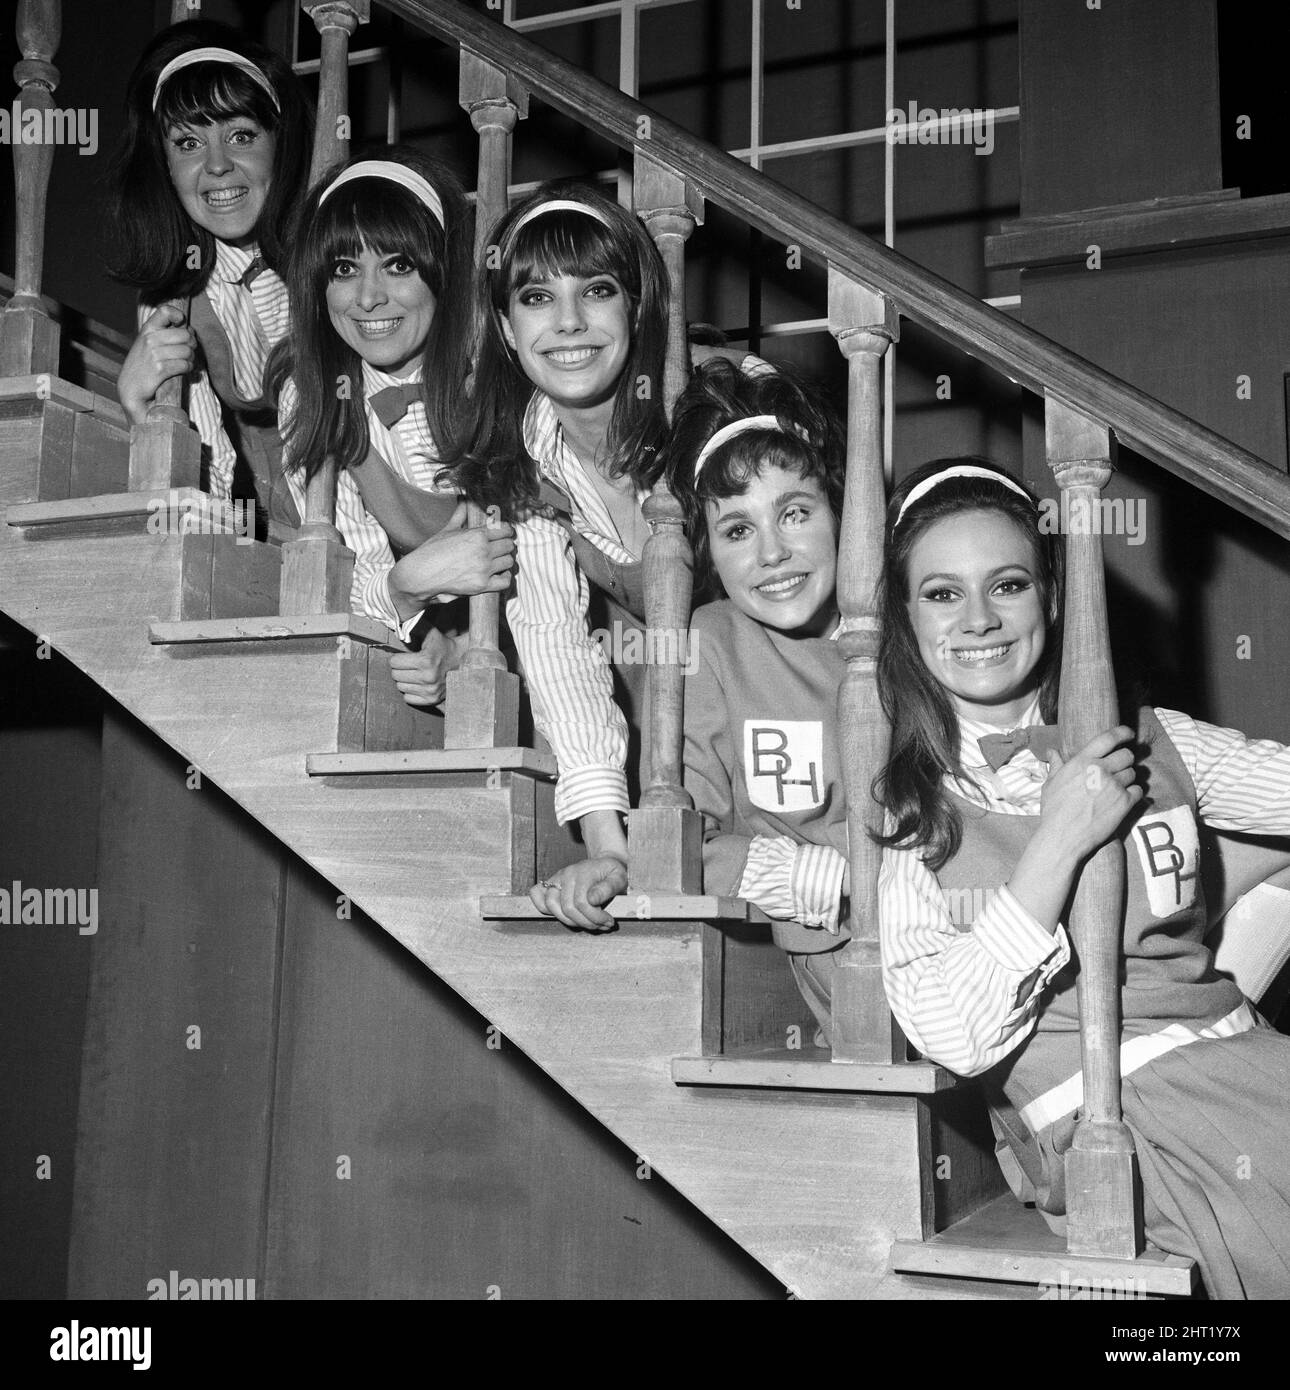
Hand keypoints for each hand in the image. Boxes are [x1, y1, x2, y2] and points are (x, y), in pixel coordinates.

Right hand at [117, 303, 195, 424]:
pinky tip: (184, 371)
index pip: (165, 311)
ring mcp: (154, 353)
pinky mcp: (160, 368)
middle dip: (192, 344)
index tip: (181, 325)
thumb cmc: (143, 365)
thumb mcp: (147, 343)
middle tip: (188, 351)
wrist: (130, 388)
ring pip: (187, 351)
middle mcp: (150, 339)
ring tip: (186, 363)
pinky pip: (185, 365)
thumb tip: (189, 328)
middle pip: (185, 334)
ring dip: (191, 359)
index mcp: (147, 329)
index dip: (179, 316)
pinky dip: (188, 369)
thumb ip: (163, 333)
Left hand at [387, 628, 467, 707]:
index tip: (402, 656)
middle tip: (408, 665)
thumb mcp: (431, 633)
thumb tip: (397, 622)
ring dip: (404, 680)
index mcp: (425, 660)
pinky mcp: (432, 700)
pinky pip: (408, 698)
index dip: (396, 658)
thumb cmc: (443, 646)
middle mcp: (428, 677)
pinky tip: (418, 684)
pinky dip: (410, 692)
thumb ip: (414, 626)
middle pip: (395, 675)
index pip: (394, 663)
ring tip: (414, 673)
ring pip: (400, 687)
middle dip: (399, 669)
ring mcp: (430, 691)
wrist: (463, 662)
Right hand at [388, 501, 515, 606]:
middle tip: (500, 548)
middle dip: (506, 545)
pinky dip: (505, 577)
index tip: (504, 533)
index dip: (506, 531)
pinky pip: (506, 581)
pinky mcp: (482, 585)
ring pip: (509, 562)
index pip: (506, 529)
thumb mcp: (447, 529)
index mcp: (477, 535)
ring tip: (498, 560)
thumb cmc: (432, 551)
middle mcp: (483, 551)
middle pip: (509, 545)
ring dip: (505, 560)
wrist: (420, 574)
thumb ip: (460, 514)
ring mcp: (484, 569)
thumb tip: (465, 500)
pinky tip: (499, 574)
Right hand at [528, 855, 628, 931]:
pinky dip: (545, 909)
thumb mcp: (620, 878)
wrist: (605, 863)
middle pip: (567, 907)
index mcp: (583, 872)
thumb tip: (592, 900)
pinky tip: (566, 915)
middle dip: (585, 922)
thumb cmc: (613, 873)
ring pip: (550, 905)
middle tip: (600, 925)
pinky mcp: (550, 883)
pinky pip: (537, 895)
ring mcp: (557, 878)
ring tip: (586, 923)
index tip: (608, 922)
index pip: (582, 903)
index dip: (596, 917)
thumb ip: (608, 888)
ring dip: (569, 921)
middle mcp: (567, 874)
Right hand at [1037, 725, 1142, 864]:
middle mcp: (1100, 770)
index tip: (1128, 734)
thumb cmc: (1054, 811)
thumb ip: (1056, 766)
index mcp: (1081, 761)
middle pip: (1126, 755)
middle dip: (1125, 760)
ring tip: (1117, 788)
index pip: (1108, 738)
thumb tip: (1052, 752)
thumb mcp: (1050, 784)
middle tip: (1119, 769)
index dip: (1122, 733)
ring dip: (1128, 778)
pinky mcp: (1124, 802)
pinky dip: (1134, 794)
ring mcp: (1114, 786)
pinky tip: (1123, 799)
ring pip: (1133, 773)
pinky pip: (1138, 790)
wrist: (1063, 836)